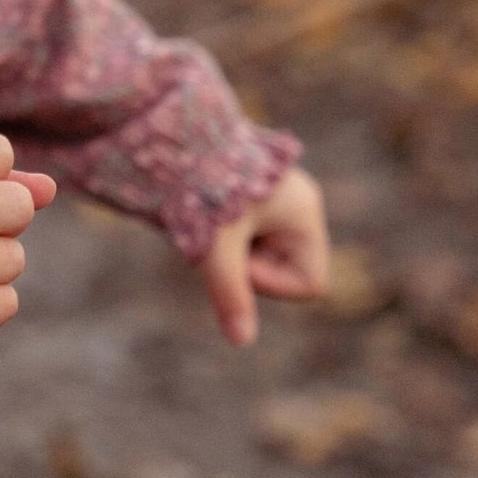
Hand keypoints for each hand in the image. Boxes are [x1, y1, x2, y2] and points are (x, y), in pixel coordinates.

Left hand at [199, 165, 328, 345]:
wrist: (167, 136)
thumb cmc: (198, 187)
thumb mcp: (216, 244)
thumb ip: (230, 291)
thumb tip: (241, 340)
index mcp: (304, 214)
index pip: (310, 283)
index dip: (270, 283)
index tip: (234, 260)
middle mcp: (297, 205)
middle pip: (283, 269)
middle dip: (246, 264)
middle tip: (214, 239)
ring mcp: (275, 199)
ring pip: (260, 252)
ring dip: (230, 249)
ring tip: (204, 223)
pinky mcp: (250, 195)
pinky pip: (244, 234)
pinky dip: (221, 234)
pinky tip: (199, 216)